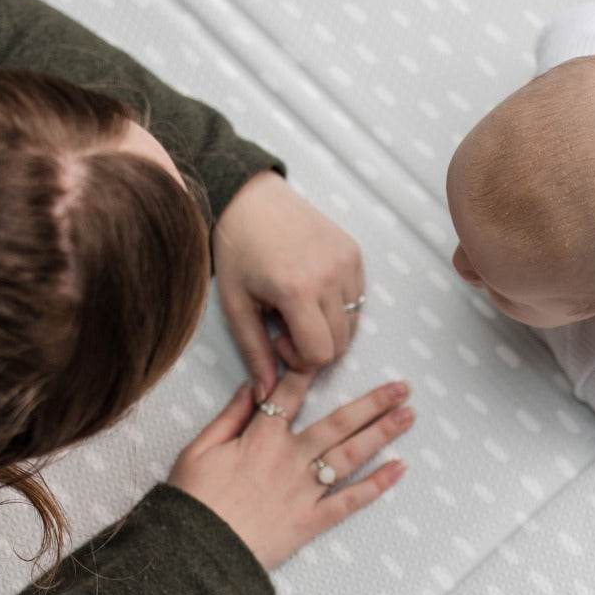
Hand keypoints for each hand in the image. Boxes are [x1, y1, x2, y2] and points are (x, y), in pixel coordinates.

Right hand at [167, 372, 412, 570]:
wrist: (193, 558)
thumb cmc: (190, 503)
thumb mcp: (198, 451)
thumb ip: (228, 417)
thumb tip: (250, 386)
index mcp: (261, 438)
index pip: (291, 395)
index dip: (310, 370)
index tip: (331, 353)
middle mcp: (290, 459)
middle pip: (338, 423)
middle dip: (372, 402)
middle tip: (402, 386)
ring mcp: (304, 491)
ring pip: (351, 455)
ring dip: (382, 434)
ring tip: (409, 416)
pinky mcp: (311, 521)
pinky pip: (350, 501)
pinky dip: (377, 485)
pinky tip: (399, 469)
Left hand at [213, 171, 364, 400]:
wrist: (251, 198)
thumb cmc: (237, 251)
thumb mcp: (236, 305)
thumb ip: (254, 352)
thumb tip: (265, 396)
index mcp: (298, 290)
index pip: (322, 354)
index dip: (300, 359)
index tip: (278, 338)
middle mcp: (331, 276)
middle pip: (341, 344)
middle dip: (314, 345)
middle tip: (286, 323)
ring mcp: (348, 262)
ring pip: (353, 324)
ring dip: (328, 326)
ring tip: (298, 306)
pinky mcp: (356, 252)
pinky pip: (358, 299)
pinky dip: (338, 305)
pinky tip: (311, 288)